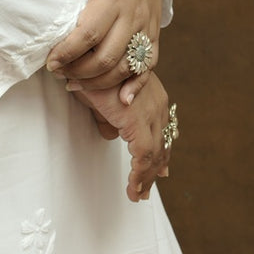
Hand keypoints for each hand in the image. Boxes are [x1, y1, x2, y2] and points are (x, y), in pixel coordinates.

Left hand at [44, 0, 168, 103]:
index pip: (88, 34)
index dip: (67, 53)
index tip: (50, 61)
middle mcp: (133, 15)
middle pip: (107, 57)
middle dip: (79, 72)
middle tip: (59, 73)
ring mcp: (146, 27)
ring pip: (126, 67)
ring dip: (100, 82)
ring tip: (75, 84)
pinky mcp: (154, 34)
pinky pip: (149, 65)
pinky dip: (136, 85)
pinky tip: (121, 100)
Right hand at [68, 72, 173, 201]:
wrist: (92, 60)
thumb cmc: (94, 74)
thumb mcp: (103, 98)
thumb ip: (110, 117)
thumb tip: (112, 134)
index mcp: (154, 98)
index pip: (162, 131)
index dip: (161, 153)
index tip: (160, 170)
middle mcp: (158, 106)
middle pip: (162, 145)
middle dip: (155, 169)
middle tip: (147, 189)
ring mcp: (151, 114)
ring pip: (155, 154)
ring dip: (146, 177)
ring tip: (138, 194)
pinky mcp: (137, 122)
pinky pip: (143, 156)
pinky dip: (139, 175)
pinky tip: (133, 189)